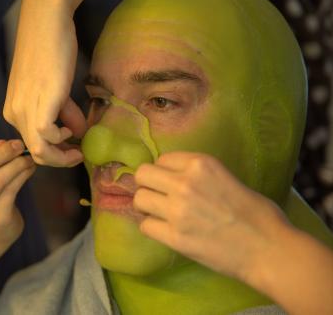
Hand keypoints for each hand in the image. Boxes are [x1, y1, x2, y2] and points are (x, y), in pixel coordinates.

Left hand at [3, 0, 89, 166]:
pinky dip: (61, 140)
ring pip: (39, 151)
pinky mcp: (39, 102)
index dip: (54, 153)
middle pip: (35, 153)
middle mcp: (14, 113)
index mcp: (14, 110)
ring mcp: (24, 108)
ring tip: (78, 146)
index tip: (73, 150)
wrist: (46, 22)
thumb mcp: (55, 88)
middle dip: (59, 159)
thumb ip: (64, 112)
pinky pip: (45, 136)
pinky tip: (71, 130)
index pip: (31, 145)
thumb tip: (77, 132)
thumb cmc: (50, 49)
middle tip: (78, 154)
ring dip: (61, 156)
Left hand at [133, 152, 288, 280]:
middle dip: (148, 185)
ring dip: (148, 207)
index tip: (171, 182)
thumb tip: (174, 177)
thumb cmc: (259, 214)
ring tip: (162, 214)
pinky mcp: (175, 237)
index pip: (161, 159)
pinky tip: (167, 231)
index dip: (165, 172)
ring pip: (139, 199)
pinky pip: (145, 226)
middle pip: (142, 175)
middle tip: (159, 196)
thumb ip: (199, 175)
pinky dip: (153, 228)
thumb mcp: (228, 177)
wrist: (269, 250)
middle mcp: (185, 183)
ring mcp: (177, 210)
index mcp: (201, 164)